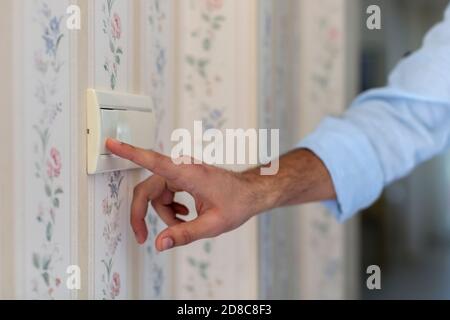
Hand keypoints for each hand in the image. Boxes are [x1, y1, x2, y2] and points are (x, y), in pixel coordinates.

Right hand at [105, 138, 259, 251]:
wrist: (251, 192)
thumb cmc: (237, 203)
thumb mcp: (213, 224)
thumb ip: (185, 234)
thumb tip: (160, 243)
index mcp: (188, 173)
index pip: (152, 161)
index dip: (129, 152)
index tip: (110, 144)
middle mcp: (182, 168)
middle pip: (148, 189)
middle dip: (143, 214)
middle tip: (142, 237)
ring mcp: (182, 171)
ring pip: (157, 194)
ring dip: (165, 213)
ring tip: (184, 223)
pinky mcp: (184, 175)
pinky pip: (166, 192)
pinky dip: (170, 207)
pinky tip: (185, 214)